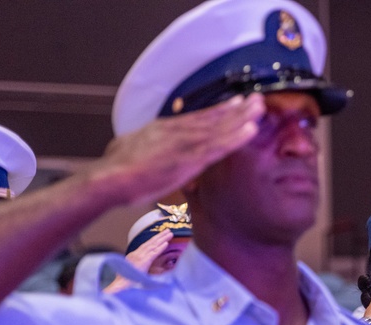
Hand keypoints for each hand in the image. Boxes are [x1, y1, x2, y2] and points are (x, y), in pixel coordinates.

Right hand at [90, 94, 264, 207]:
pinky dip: (236, 137)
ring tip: (260, 108)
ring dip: (242, 117)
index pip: (196, 118)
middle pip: (212, 117)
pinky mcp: (190, 158)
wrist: (110, 178)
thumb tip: (140, 149)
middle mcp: (177, 131)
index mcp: (164, 129)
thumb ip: (143, 147)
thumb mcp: (129, 149)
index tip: (234, 104)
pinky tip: (251, 130)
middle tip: (256, 99)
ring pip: (220, 127)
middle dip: (236, 109)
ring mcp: (185, 143)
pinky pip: (219, 145)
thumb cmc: (115, 170)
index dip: (218, 111)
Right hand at [102, 229, 173, 293]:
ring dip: (162, 239)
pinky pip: (153, 253)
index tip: (161, 236)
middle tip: (168, 230)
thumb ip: (139, 267)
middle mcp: (136, 254)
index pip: (145, 246)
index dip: (154, 240)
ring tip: (170, 234)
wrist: (120, 286)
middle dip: (159, 236)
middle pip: (150, 243)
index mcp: (133, 256)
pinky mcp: (143, 262)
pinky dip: (160, 248)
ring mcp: (139, 257)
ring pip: (153, 246)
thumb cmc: (126, 282)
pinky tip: (166, 244)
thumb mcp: (133, 271)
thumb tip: (144, 267)